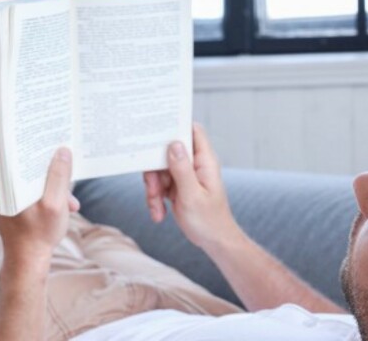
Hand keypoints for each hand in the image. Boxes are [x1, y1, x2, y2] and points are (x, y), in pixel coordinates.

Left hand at [0, 147, 79, 271]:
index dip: (25, 136)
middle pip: (25, 161)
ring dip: (54, 182)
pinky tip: (67, 205)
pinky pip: (34, 189)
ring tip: (70, 199)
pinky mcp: (17, 205)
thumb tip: (63, 151)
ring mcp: (10, 196)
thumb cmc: (38, 236)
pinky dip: (50, 193)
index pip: (11, 149)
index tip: (41, 127)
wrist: (27, 264)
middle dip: (48, 158)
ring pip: (33, 177)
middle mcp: (4, 187)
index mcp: (7, 183)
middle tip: (65, 149)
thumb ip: (59, 176)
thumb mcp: (55, 204)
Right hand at [143, 124, 243, 251]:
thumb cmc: (209, 221)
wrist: (214, 242)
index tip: (156, 132)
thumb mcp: (192, 196)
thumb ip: (182, 169)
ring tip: (157, 209)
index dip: (175, 126)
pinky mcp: (178, 186)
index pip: (192, 131)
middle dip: (155, 171)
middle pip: (168, 152)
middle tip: (154, 190)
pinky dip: (155, 198)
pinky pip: (160, 184)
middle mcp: (195, 164)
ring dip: (154, 190)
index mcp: (205, 161)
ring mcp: (186, 175)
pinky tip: (160, 213)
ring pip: (160, 170)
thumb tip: (174, 144)